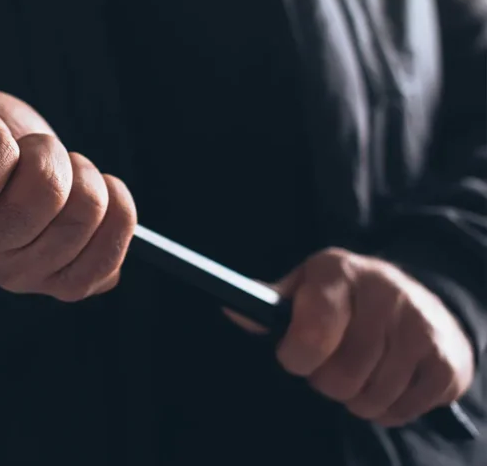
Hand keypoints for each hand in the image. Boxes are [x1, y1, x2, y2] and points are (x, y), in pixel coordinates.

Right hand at [0, 86, 136, 302]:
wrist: (25, 163)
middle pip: (36, 203)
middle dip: (48, 154)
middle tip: (37, 148)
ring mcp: (17, 277)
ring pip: (82, 218)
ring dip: (86, 176)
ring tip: (65, 170)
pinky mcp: (64, 287)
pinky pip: (110, 257)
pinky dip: (118, 212)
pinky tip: (100, 194)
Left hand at [227, 248, 474, 427]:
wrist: (420, 298)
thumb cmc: (345, 298)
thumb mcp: (306, 287)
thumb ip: (270, 303)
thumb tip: (232, 308)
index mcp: (338, 272)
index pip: (312, 331)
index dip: (297, 357)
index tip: (295, 357)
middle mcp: (384, 291)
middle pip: (341, 376)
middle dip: (326, 382)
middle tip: (330, 367)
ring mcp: (420, 324)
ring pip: (371, 397)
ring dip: (356, 399)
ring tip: (358, 374)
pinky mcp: (447, 357)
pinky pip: (403, 409)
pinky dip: (388, 409)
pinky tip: (387, 383)